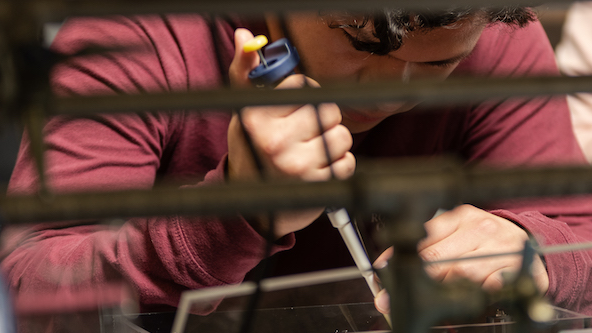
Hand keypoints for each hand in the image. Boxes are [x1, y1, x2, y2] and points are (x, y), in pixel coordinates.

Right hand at [226, 29, 355, 237]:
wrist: (252, 206)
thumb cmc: (251, 151)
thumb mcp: (244, 112)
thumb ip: (245, 72)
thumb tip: (244, 36)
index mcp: (257, 118)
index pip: (303, 86)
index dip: (305, 94)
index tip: (294, 108)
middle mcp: (275, 142)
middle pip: (329, 109)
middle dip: (323, 118)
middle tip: (305, 131)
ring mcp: (297, 166)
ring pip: (342, 135)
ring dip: (333, 142)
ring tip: (312, 150)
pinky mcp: (317, 186)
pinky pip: (348, 161)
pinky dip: (339, 164)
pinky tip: (319, 168)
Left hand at [372, 205, 548, 313]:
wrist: (531, 246)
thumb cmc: (489, 243)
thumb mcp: (459, 235)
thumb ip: (428, 246)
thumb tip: (387, 264)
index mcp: (462, 217)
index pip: (423, 237)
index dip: (400, 258)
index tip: (382, 275)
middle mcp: (480, 227)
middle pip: (438, 256)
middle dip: (416, 280)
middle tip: (398, 297)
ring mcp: (499, 246)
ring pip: (461, 271)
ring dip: (444, 289)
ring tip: (438, 297)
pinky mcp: (516, 265)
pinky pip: (490, 283)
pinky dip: (478, 291)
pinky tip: (471, 294)